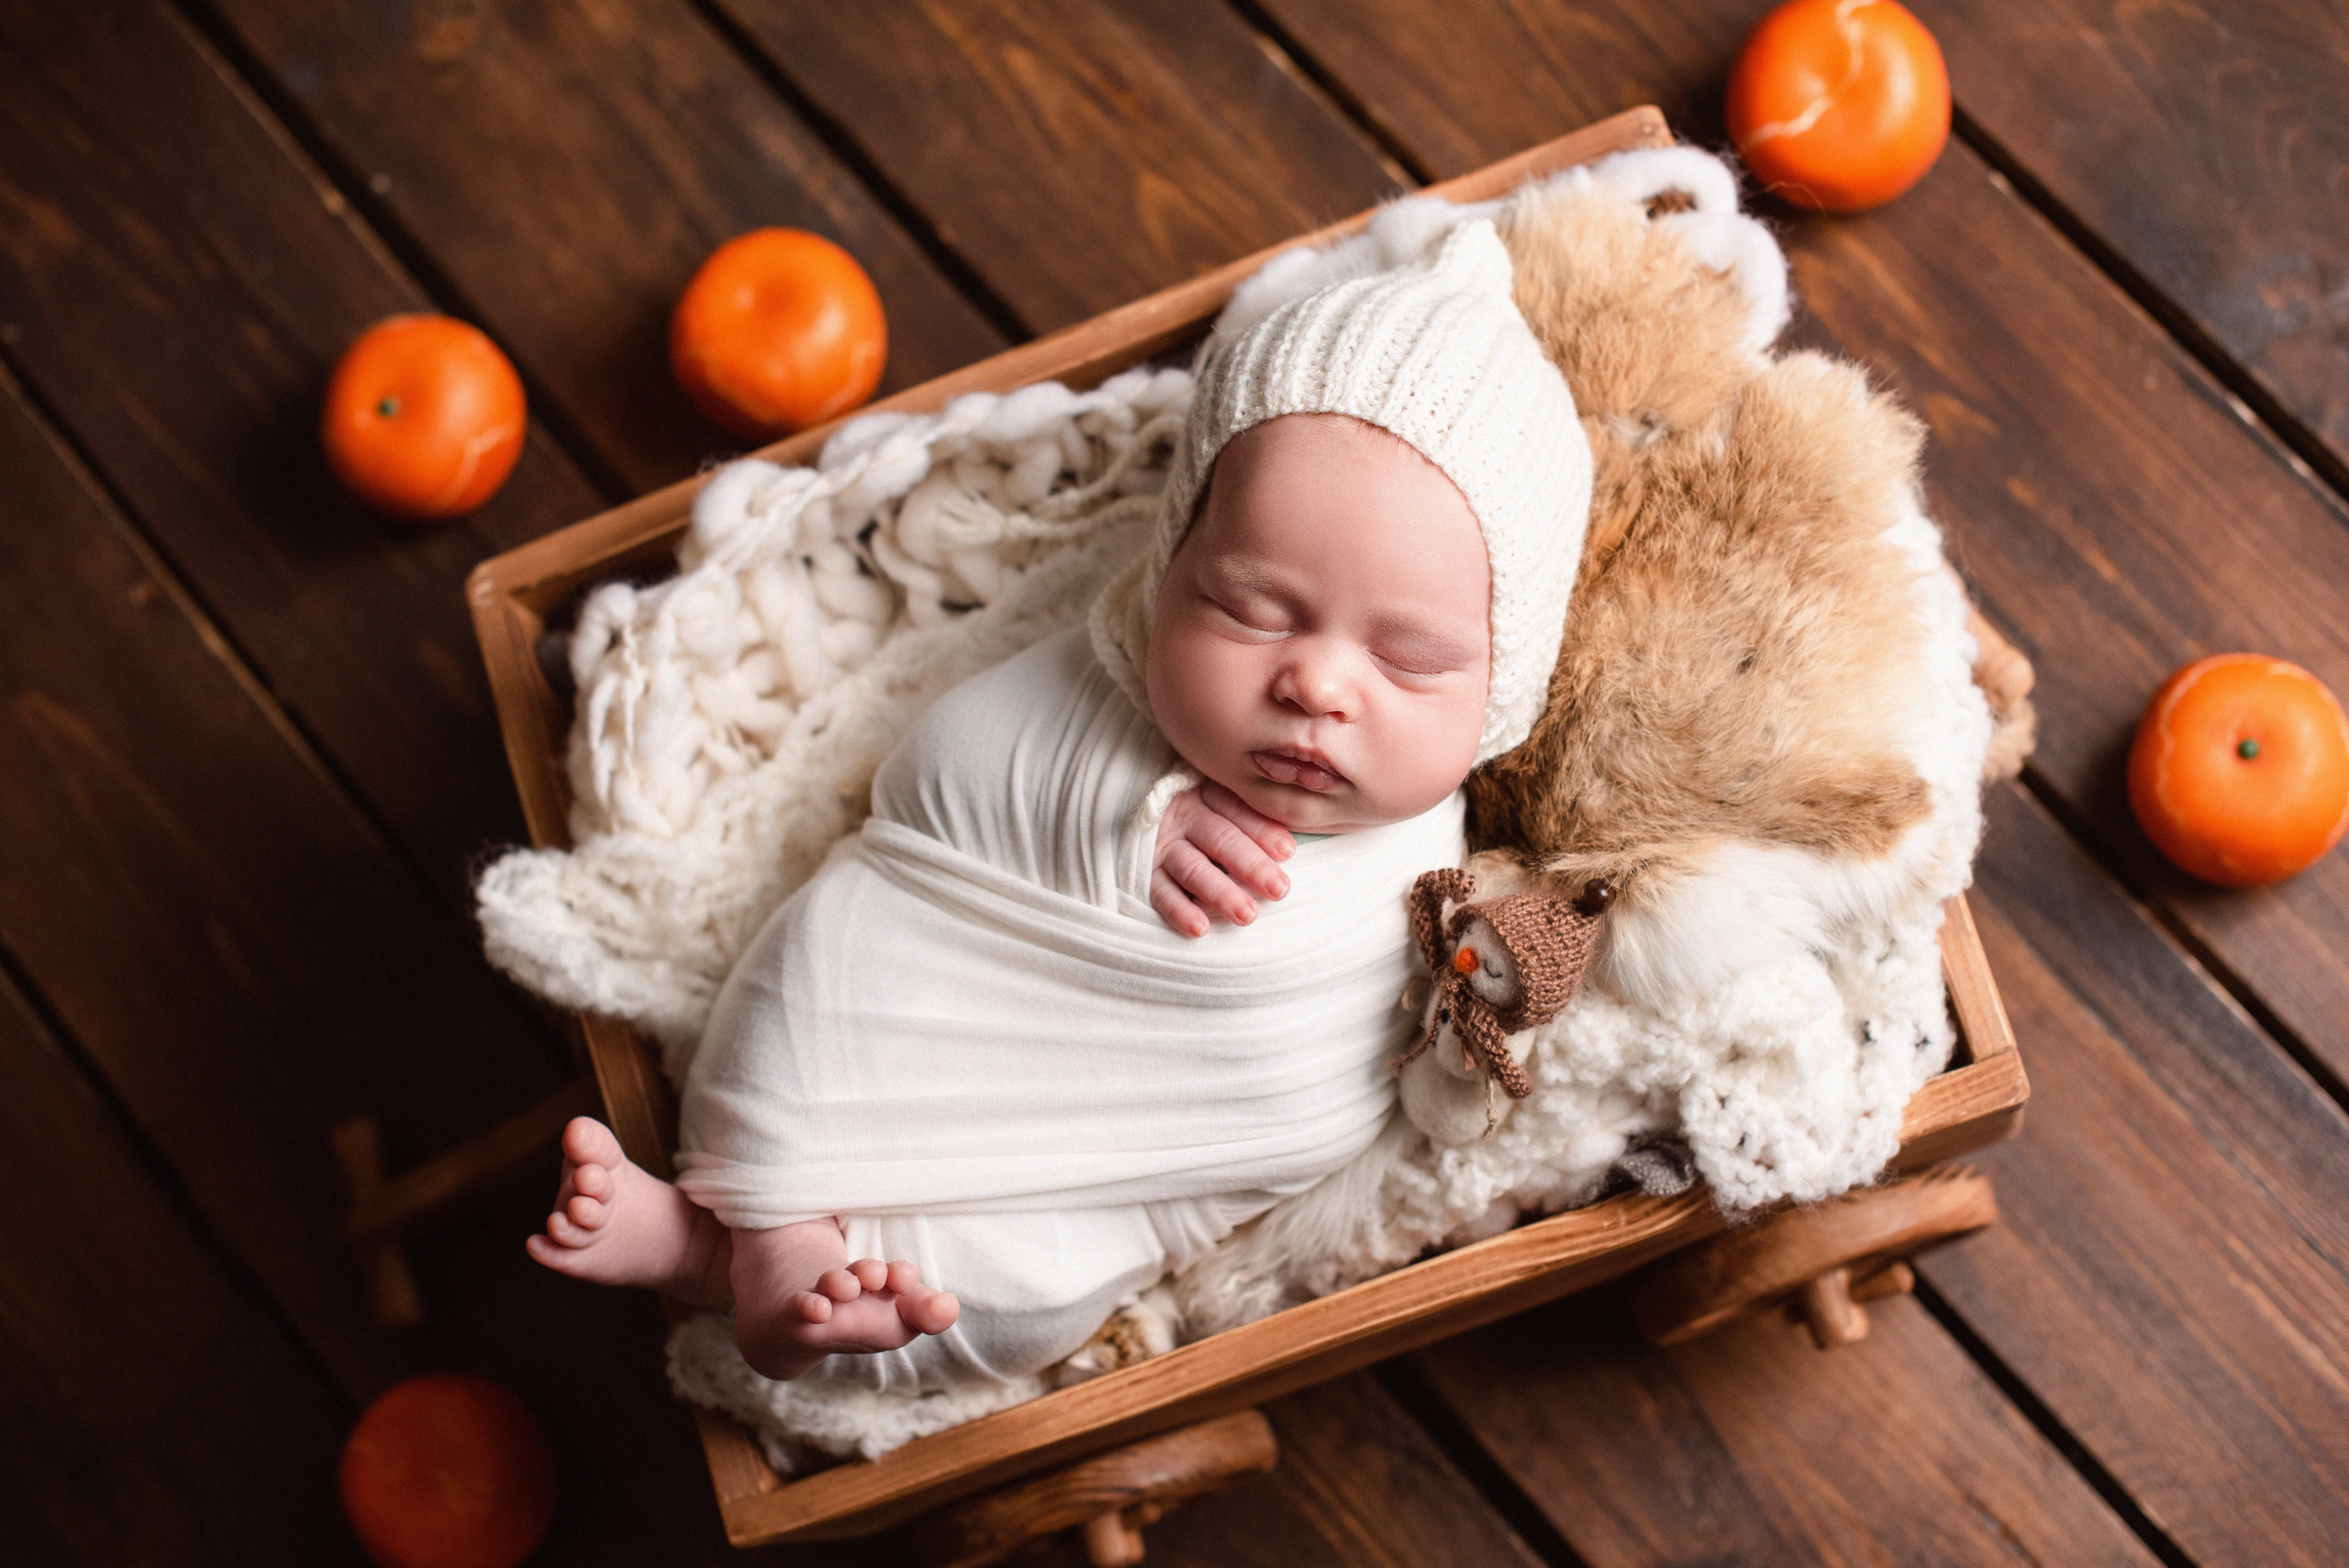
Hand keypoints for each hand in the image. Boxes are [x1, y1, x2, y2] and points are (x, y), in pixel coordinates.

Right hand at [1151, 780, 1295, 936]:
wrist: (1134, 815)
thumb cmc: (1201, 816)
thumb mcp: (1218, 802)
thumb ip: (1251, 814)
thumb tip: (1292, 844)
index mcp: (1204, 793)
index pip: (1234, 808)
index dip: (1261, 829)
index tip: (1288, 852)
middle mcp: (1182, 816)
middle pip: (1219, 838)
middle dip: (1250, 865)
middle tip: (1279, 889)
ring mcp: (1161, 845)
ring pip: (1192, 868)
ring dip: (1220, 893)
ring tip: (1248, 915)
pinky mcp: (1142, 872)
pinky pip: (1160, 893)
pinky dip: (1179, 911)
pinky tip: (1200, 928)